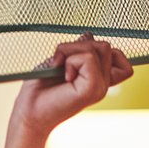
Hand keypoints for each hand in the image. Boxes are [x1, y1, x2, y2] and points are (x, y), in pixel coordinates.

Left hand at [12, 34, 133, 136]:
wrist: (29, 112)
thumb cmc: (40, 90)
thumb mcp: (62, 62)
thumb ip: (79, 51)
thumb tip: (89, 35)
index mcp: (98, 79)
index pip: (119, 57)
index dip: (100, 49)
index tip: (73, 58)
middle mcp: (102, 84)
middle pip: (106, 46)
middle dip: (79, 45)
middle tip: (60, 62)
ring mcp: (100, 87)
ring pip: (101, 47)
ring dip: (73, 50)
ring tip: (60, 67)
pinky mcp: (93, 89)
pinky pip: (89, 57)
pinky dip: (71, 60)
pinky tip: (63, 76)